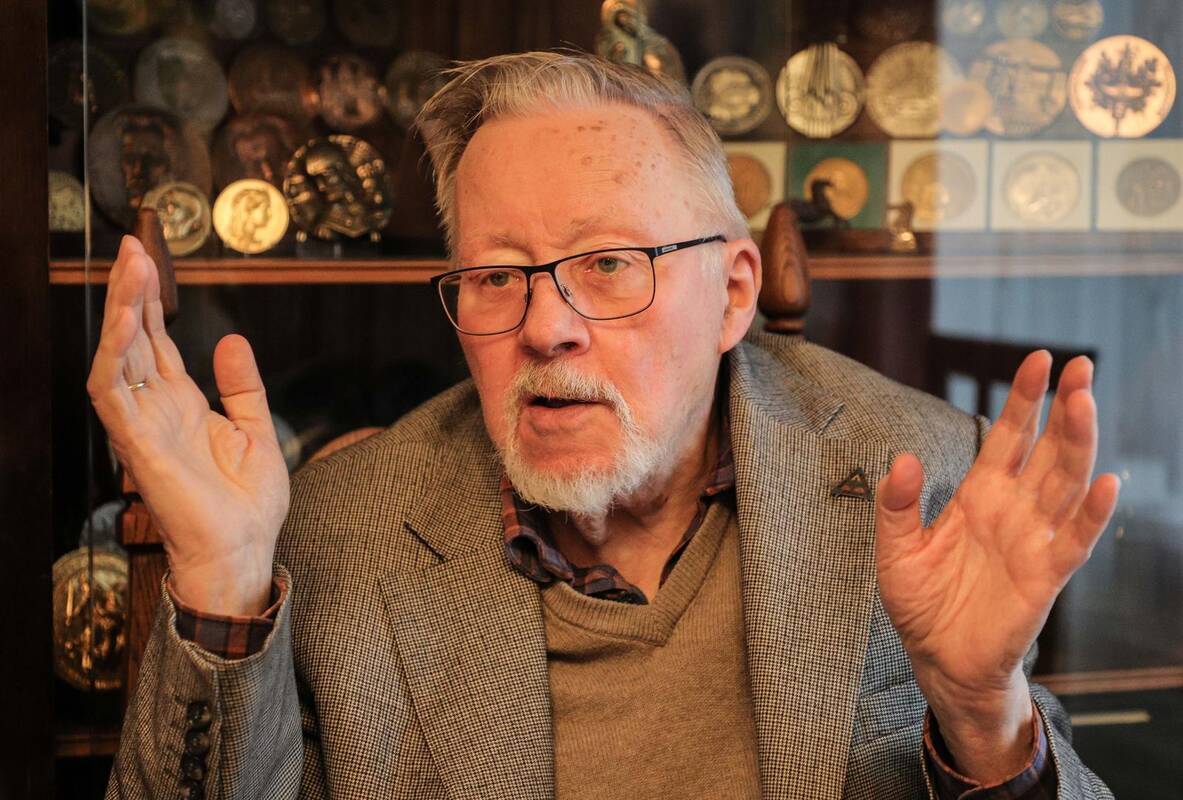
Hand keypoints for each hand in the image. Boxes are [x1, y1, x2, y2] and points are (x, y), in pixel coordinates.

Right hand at [87, 236, 289, 615]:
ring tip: (129, 268)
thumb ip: (243, 385)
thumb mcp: (256, 429)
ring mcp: (144, 425)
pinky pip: (114, 393)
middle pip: (133, 340)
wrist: (245, 549)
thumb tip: (231, 340)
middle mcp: (157, 409)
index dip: (150, 303)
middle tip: (134, 247)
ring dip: (120, 312)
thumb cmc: (246, 505)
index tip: (149, 259)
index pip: (157, 343)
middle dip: (131, 293)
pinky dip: (115, 355)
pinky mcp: (138, 443)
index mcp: (184, 406)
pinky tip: (125, 323)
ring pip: (117, 356)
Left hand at [875, 351, 1119, 780]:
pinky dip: (1092, 514)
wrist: (937, 659)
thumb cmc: (921, 603)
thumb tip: (901, 458)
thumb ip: (896, 505)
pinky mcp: (1044, 577)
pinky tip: (1106, 484)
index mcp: (980, 495)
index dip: (1025, 399)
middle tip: (1080, 364)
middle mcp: (1013, 510)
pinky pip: (1073, 540)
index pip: (1009, 437)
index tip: (1038, 359)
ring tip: (1085, 401)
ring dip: (1078, 443)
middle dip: (1064, 407)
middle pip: (1047, 449)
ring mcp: (1032, 540)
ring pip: (1065, 483)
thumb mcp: (895, 550)